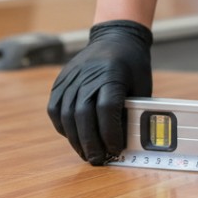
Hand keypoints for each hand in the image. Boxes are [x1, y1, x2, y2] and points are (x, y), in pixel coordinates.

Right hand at [47, 20, 152, 164]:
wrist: (116, 37)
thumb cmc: (133, 65)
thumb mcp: (142, 85)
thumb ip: (134, 110)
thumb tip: (128, 143)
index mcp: (112, 74)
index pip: (107, 108)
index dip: (110, 133)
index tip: (116, 149)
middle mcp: (88, 75)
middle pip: (83, 114)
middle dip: (90, 142)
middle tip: (97, 159)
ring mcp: (71, 77)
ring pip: (66, 114)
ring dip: (75, 139)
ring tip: (85, 153)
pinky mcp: (61, 80)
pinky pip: (55, 108)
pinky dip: (62, 126)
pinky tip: (72, 136)